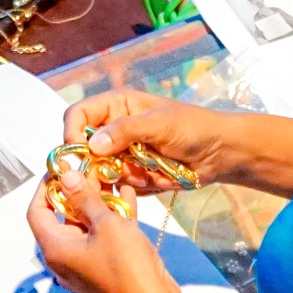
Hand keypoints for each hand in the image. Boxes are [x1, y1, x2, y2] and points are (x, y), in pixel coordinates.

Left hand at [27, 172, 174, 292]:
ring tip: (110, 173)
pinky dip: (113, 217)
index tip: (61, 167)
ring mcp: (86, 264)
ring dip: (99, 200)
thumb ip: (85, 198)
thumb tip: (66, 177)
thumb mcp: (106, 225)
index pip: (37, 212)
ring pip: (87, 225)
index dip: (45, 187)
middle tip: (90, 165)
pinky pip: (104, 237)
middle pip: (63, 217)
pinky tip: (127, 193)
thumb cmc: (126, 266)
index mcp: (55, 249)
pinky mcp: (107, 267)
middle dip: (78, 190)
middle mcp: (65, 257)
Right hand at [62, 90, 243, 191]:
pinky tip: (147, 182)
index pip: (78, 115)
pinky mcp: (132, 173)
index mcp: (116, 106)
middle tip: (102, 177)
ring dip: (110, 177)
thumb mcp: (159, 124)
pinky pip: (115, 184)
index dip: (72, 132)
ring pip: (97, 169)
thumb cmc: (192, 127)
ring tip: (137, 177)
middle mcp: (113, 128)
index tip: (79, 153)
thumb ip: (125, 131)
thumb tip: (92, 144)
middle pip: (81, 147)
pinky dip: (125, 187)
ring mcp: (121, 153)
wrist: (220, 153)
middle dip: (89, 163)